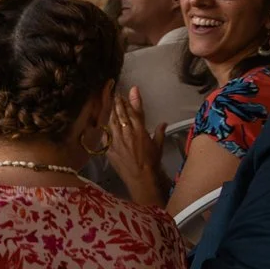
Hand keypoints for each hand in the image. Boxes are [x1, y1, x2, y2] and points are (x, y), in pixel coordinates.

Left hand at [104, 87, 162, 207]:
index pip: (135, 111)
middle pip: (121, 114)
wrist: (140, 177)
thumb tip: (164, 122)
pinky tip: (105, 122)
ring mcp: (116, 139)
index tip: (129, 91)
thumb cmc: (152, 162)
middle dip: (119, 103)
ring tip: (110, 104)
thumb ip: (160, 132)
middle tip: (116, 95)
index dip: (131, 100)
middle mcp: (127, 132)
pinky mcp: (109, 147)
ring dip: (111, 111)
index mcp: (140, 130)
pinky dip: (106, 127)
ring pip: (112, 121)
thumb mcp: (159, 146)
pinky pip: (105, 134)